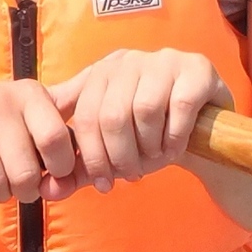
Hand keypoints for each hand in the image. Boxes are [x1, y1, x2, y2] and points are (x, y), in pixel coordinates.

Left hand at [46, 51, 228, 192]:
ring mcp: (163, 60)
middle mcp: (128, 60)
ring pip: (145, 110)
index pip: (85, 115)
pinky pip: (179, 107)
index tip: (104, 183)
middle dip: (122, 156)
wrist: (203, 129)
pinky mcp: (196, 68)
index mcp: (101, 73)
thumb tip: (49, 191)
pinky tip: (175, 147)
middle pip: (113, 115)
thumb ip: (81, 166)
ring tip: (156, 158)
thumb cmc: (150, 138)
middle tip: (134, 174)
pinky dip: (175, 137)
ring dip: (150, 147)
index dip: (92, 155)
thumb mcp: (111, 150)